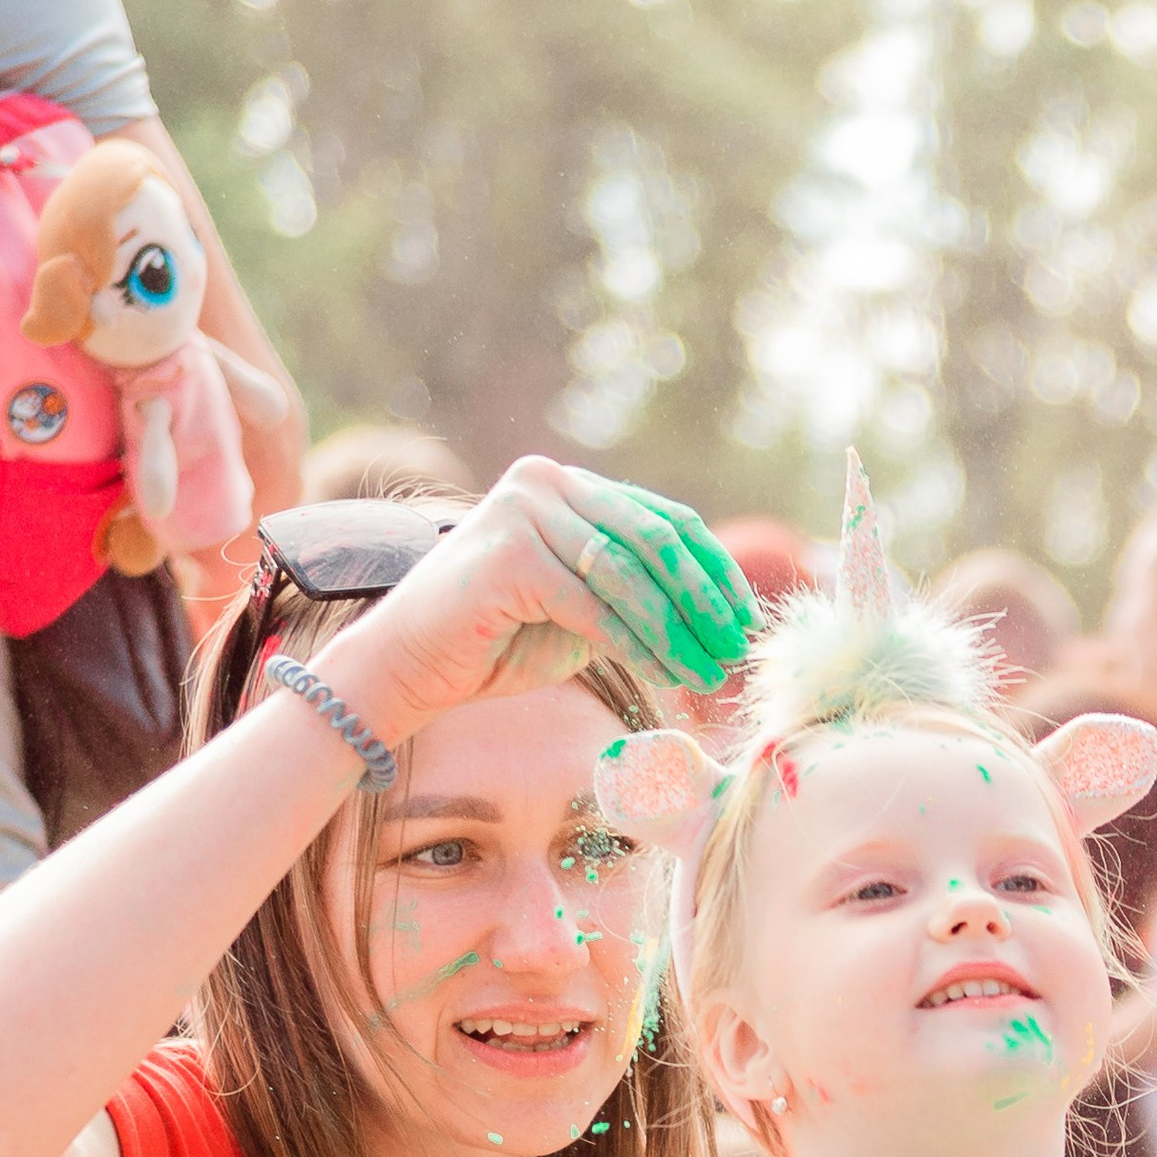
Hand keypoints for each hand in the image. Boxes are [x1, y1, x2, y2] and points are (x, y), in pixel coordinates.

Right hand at [321, 456, 751, 741]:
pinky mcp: (510, 553)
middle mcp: (547, 481)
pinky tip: (665, 675)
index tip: (744, 617)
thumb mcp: (582, 608)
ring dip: (678, 631)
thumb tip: (714, 611)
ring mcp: (525, 510)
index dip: (712, 568)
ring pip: (628, 575)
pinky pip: (595, 605)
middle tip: (735, 649)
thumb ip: (632, 591)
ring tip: (707, 674)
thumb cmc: (495, 644)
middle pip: (654, 538)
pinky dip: (638, 644)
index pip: (662, 517)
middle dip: (704, 600)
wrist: (412, 665)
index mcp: (567, 484)